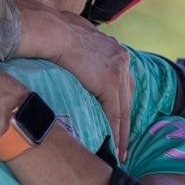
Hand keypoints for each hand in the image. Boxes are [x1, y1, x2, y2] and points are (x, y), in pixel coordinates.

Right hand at [16, 5, 132, 158]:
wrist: (55, 33)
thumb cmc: (59, 34)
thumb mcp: (80, 40)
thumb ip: (86, 51)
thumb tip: (76, 55)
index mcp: (116, 50)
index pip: (123, 84)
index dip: (123, 103)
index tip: (121, 121)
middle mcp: (123, 59)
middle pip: (128, 97)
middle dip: (127, 121)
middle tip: (125, 142)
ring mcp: (118, 71)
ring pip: (125, 108)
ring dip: (123, 132)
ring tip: (121, 151)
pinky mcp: (110, 83)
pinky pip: (115, 113)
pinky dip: (115, 131)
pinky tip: (115, 145)